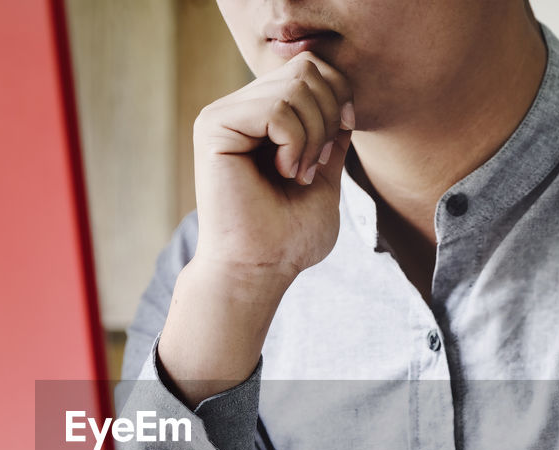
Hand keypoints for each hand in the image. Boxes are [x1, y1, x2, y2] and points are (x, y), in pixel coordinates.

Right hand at [191, 50, 354, 284]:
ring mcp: (222, 115)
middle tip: (313, 166)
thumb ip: (330, 133)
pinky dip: (295, 143)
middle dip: (327, 118)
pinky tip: (284, 173)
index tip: (334, 148)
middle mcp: (238, 109)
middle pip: (306, 69)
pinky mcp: (214, 127)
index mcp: (260, 117)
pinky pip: (276, 108)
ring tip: (298, 175)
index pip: (311, 68)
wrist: (259, 271)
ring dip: (313, 136)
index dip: (338, 98)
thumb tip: (344, 97)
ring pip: (295, 85)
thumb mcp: (324, 174)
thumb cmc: (287, 237)